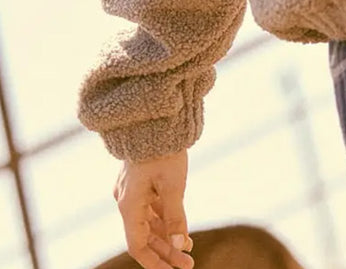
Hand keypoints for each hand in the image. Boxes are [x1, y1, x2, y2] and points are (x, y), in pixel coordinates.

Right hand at [112, 151, 193, 268]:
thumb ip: (176, 217)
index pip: (137, 246)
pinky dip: (165, 219)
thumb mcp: (174, 186)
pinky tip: (181, 228)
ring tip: (189, 249)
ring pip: (149, 223)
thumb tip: (181, 246)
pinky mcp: (141, 182)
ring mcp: (132, 191)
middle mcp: (126, 201)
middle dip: (165, 252)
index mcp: (129, 205)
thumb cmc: (164, 151)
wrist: (155, 121)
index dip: (154, 262)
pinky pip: (151, 209)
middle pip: (145, 236)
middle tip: (188, 263)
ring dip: (167, 236)